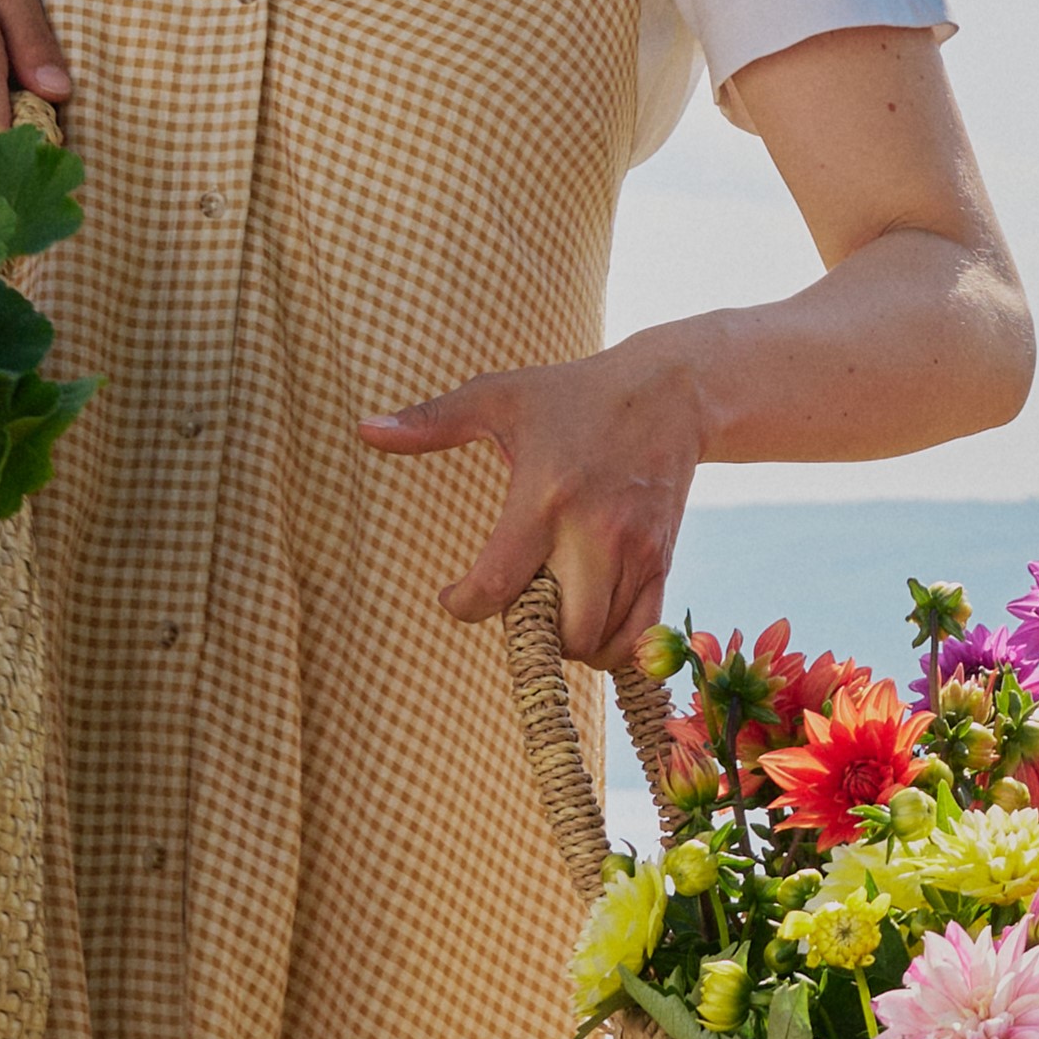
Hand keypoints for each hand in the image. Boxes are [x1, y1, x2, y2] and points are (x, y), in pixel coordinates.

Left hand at [360, 334, 718, 663]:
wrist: (672, 391)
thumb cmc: (576, 393)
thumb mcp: (500, 395)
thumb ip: (432, 421)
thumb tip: (366, 431)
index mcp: (545, 495)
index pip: (497, 585)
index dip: (464, 605)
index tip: (454, 595)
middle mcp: (595, 532)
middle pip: (560, 631)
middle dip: (529, 634)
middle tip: (515, 603)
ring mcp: (636, 551)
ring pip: (600, 641)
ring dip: (568, 643)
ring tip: (550, 611)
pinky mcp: (663, 560)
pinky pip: (640, 636)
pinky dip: (612, 648)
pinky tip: (591, 624)